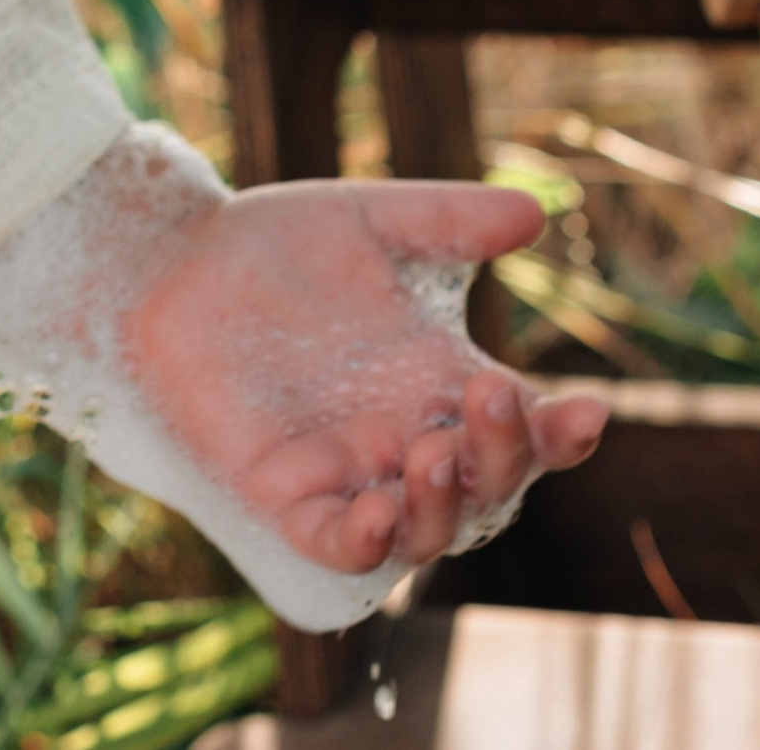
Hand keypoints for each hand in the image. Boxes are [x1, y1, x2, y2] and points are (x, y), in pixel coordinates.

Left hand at [128, 176, 605, 574]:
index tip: (589, 410)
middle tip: (495, 395)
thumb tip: (538, 213)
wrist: (170, 258)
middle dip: (508, 457)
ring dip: (446, 506)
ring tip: (439, 452)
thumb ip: (450, 219)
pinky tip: (378, 510)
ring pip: (424, 530)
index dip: (562, 433)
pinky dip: (364, 541)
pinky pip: (337, 545)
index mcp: (436, 382)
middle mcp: (404, 438)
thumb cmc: (271, 244)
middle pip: (488, 486)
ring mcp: (348, 473)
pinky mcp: (285, 495)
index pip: (522, 430)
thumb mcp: (370, 222)